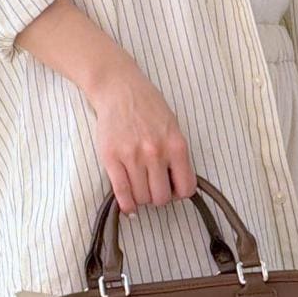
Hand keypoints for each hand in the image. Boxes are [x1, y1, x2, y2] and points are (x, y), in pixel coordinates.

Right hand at [87, 63, 197, 215]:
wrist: (120, 89)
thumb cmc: (148, 107)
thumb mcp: (173, 127)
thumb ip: (176, 155)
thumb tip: (177, 185)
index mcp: (175, 145)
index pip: (185, 187)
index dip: (179, 193)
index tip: (173, 189)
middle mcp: (155, 153)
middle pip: (161, 197)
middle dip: (159, 197)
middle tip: (153, 188)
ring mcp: (132, 156)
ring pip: (142, 197)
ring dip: (142, 198)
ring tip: (140, 188)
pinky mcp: (112, 158)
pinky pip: (122, 192)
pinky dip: (127, 204)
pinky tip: (129, 206)